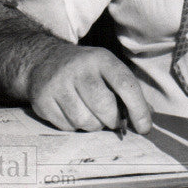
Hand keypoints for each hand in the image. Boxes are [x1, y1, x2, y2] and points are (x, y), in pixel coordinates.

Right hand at [26, 43, 151, 133]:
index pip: (125, 84)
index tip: (144, 128)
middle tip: (111, 120)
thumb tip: (145, 121)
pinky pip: (67, 127)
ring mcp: (58, 84)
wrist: (44, 60)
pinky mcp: (42, 100)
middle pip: (104, 107)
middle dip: (112, 120)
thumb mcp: (108, 70)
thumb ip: (128, 93)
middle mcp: (79, 69)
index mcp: (101, 59)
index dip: (138, 109)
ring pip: (85, 121)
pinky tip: (72, 112)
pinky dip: (75, 126)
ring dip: (93, 125)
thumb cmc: (86, 71)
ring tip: (90, 114)